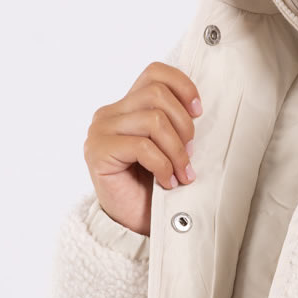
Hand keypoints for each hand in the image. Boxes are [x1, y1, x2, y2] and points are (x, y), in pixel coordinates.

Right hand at [84, 61, 203, 236]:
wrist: (133, 224)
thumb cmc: (154, 187)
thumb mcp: (170, 148)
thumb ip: (174, 124)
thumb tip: (197, 107)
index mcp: (127, 107)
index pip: (154, 73)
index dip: (182, 85)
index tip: (198, 111)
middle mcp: (110, 114)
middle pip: (157, 94)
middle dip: (183, 125)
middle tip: (189, 154)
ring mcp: (101, 131)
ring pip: (154, 120)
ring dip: (177, 150)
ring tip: (181, 173)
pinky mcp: (98, 151)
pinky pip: (143, 147)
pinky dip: (163, 165)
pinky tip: (167, 182)